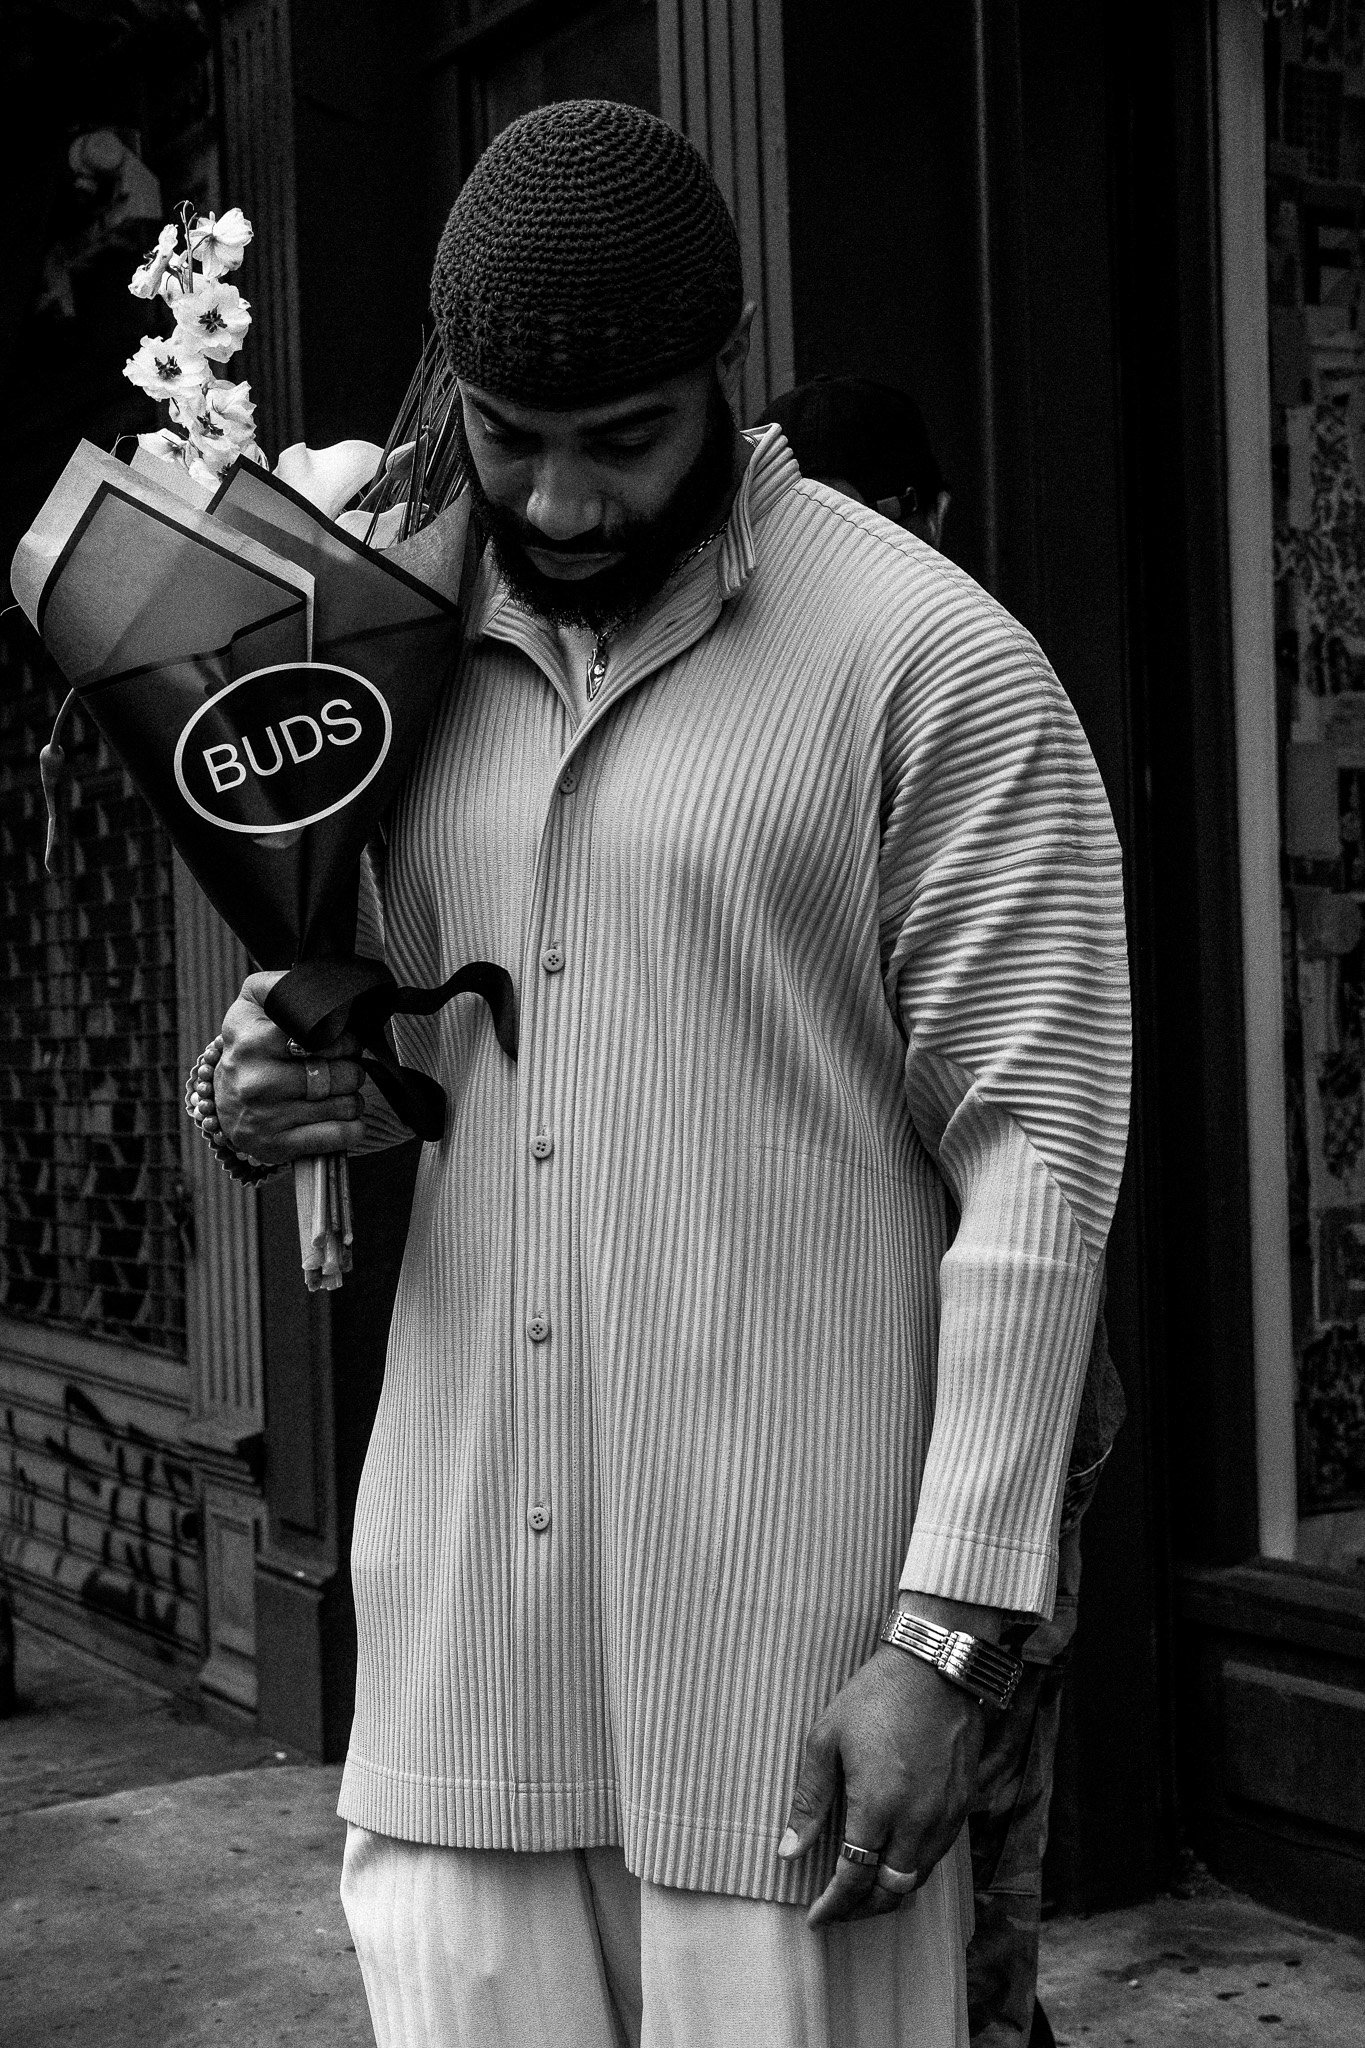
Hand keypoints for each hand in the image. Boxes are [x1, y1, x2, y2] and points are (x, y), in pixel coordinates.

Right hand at [215, 970, 365, 1162]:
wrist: (223, 1100)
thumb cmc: (251, 1044)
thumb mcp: (255, 1002)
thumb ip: (282, 984)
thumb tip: (321, 981)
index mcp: (252, 1041)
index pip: (323, 1036)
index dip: (343, 1037)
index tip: (339, 1039)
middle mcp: (256, 1082)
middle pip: (343, 1073)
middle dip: (351, 1067)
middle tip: (339, 1066)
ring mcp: (267, 1118)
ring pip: (348, 1104)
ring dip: (352, 1097)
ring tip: (335, 1090)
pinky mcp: (278, 1147)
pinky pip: (343, 1135)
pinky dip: (353, 1126)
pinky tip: (339, 1116)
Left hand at [778, 1595, 999, 1925]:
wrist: (935, 1666)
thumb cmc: (874, 1696)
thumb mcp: (826, 1739)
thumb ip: (809, 1801)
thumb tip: (788, 1851)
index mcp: (878, 1806)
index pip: (854, 1879)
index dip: (833, 1906)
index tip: (816, 1918)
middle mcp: (917, 1821)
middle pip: (891, 1891)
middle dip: (861, 1911)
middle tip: (837, 1912)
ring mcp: (946, 1815)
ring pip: (918, 1879)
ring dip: (890, 1894)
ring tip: (863, 1894)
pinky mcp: (964, 1804)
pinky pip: (939, 1856)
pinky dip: (914, 1869)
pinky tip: (895, 1861)